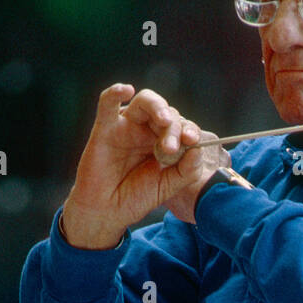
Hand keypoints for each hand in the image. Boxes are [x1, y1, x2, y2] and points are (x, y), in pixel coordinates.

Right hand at [60, 84, 227, 248]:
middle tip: (172, 146)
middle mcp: (146, 130)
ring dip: (157, 108)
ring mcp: (126, 127)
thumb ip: (186, 171)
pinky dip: (115, 93)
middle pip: (166, 113)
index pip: (181, 126)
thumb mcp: (167, 187)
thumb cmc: (135, 198)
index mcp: (163, 142)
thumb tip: (198, 149)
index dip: (189, 130)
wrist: (106, 212)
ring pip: (144, 102)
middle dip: (174, 126)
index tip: (193, 140)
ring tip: (164, 121)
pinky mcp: (104, 128)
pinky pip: (107, 104)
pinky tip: (125, 90)